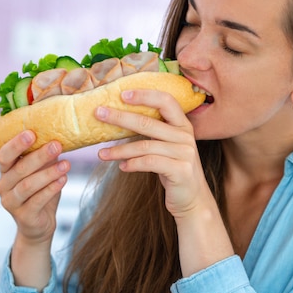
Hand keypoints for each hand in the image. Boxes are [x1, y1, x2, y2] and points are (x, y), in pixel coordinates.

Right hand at [0, 130, 69, 245]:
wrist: (39, 225)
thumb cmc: (40, 192)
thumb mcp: (42, 172)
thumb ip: (45, 157)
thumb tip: (58, 134)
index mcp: (5, 172)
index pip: (4, 155)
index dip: (16, 144)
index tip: (31, 133)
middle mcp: (3, 186)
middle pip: (19, 169)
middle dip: (39, 156)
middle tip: (57, 145)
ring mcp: (11, 202)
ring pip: (27, 185)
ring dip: (48, 173)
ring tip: (66, 164)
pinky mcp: (23, 216)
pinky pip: (37, 200)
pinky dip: (51, 189)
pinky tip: (63, 180)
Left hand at [95, 89, 211, 217]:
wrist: (193, 199)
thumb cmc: (173, 169)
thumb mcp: (167, 147)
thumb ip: (154, 132)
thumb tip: (119, 118)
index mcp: (183, 125)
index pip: (166, 101)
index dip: (145, 95)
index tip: (122, 94)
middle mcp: (185, 136)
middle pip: (148, 122)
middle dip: (120, 117)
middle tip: (98, 114)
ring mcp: (185, 153)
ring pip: (144, 146)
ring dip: (119, 149)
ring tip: (102, 154)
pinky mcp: (181, 171)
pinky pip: (149, 163)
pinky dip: (132, 164)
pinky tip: (122, 167)